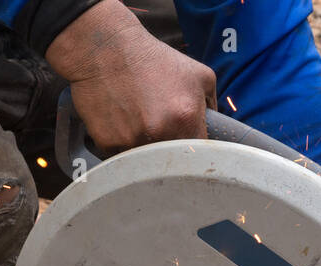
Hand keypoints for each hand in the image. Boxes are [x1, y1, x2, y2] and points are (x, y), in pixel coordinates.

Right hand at [46, 2, 215, 152]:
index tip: (190, 151)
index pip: (200, 155)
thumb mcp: (199, 74)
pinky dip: (123, 146)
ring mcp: (133, 140)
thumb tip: (216, 127)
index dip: (195, 155)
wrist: (104, 48)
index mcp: (186, 118)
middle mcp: (161, 133)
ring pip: (146, 164)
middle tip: (162, 134)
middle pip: (172, 161)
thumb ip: (213, 104)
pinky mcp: (108, 143)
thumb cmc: (153, 59)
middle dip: (171, 153)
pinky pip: (122, 157)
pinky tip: (121, 125)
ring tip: (139, 124)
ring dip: (146, 151)